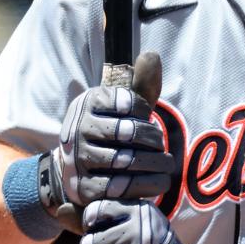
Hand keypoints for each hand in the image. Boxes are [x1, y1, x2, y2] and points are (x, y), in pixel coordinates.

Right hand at [38, 85, 174, 232]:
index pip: (129, 101)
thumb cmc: (111, 128)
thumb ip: (141, 83)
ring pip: (126, 160)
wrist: (78, 166)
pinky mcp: (84, 187)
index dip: (145, 112)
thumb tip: (151, 56)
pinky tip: (158, 180)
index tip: (146, 118)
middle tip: (161, 144)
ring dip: (154, 162)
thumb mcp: (123, 106)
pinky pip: (120, 187)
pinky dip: (145, 184)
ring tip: (166, 162)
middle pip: (129, 131)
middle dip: (153, 138)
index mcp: (89, 101)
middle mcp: (79, 128)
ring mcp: (79, 158)